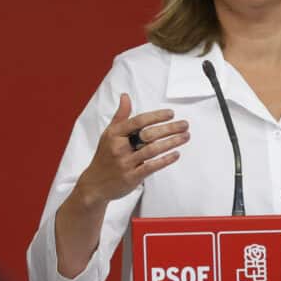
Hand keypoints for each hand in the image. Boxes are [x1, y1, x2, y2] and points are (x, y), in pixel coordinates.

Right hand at [72, 93, 189, 208]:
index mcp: (115, 134)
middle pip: (148, 134)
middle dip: (169, 128)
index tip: (171, 114)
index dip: (156, 116)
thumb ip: (121, 116)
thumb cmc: (104, 157)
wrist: (95, 184)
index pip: (138, 121)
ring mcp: (126, 163)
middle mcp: (120, 147)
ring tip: (185, 136)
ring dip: (171, 142)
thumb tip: (125, 96)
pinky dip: (165, 160)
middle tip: (184, 125)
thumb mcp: (109, 134)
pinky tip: (176, 154)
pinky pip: (151, 167)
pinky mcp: (131, 177)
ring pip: (152, 150)